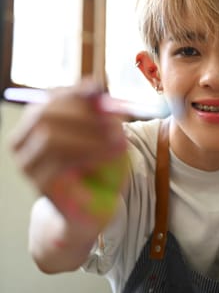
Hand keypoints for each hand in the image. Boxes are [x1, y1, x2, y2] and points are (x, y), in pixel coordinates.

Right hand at [10, 79, 127, 228]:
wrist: (93, 206)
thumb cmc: (98, 163)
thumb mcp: (104, 131)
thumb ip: (99, 110)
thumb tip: (95, 87)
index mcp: (37, 121)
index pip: (50, 97)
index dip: (75, 92)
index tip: (100, 91)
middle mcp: (24, 139)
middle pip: (44, 113)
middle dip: (83, 114)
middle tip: (115, 121)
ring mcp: (27, 163)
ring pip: (49, 137)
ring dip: (90, 136)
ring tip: (119, 142)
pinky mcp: (38, 183)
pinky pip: (59, 163)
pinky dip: (91, 154)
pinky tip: (111, 155)